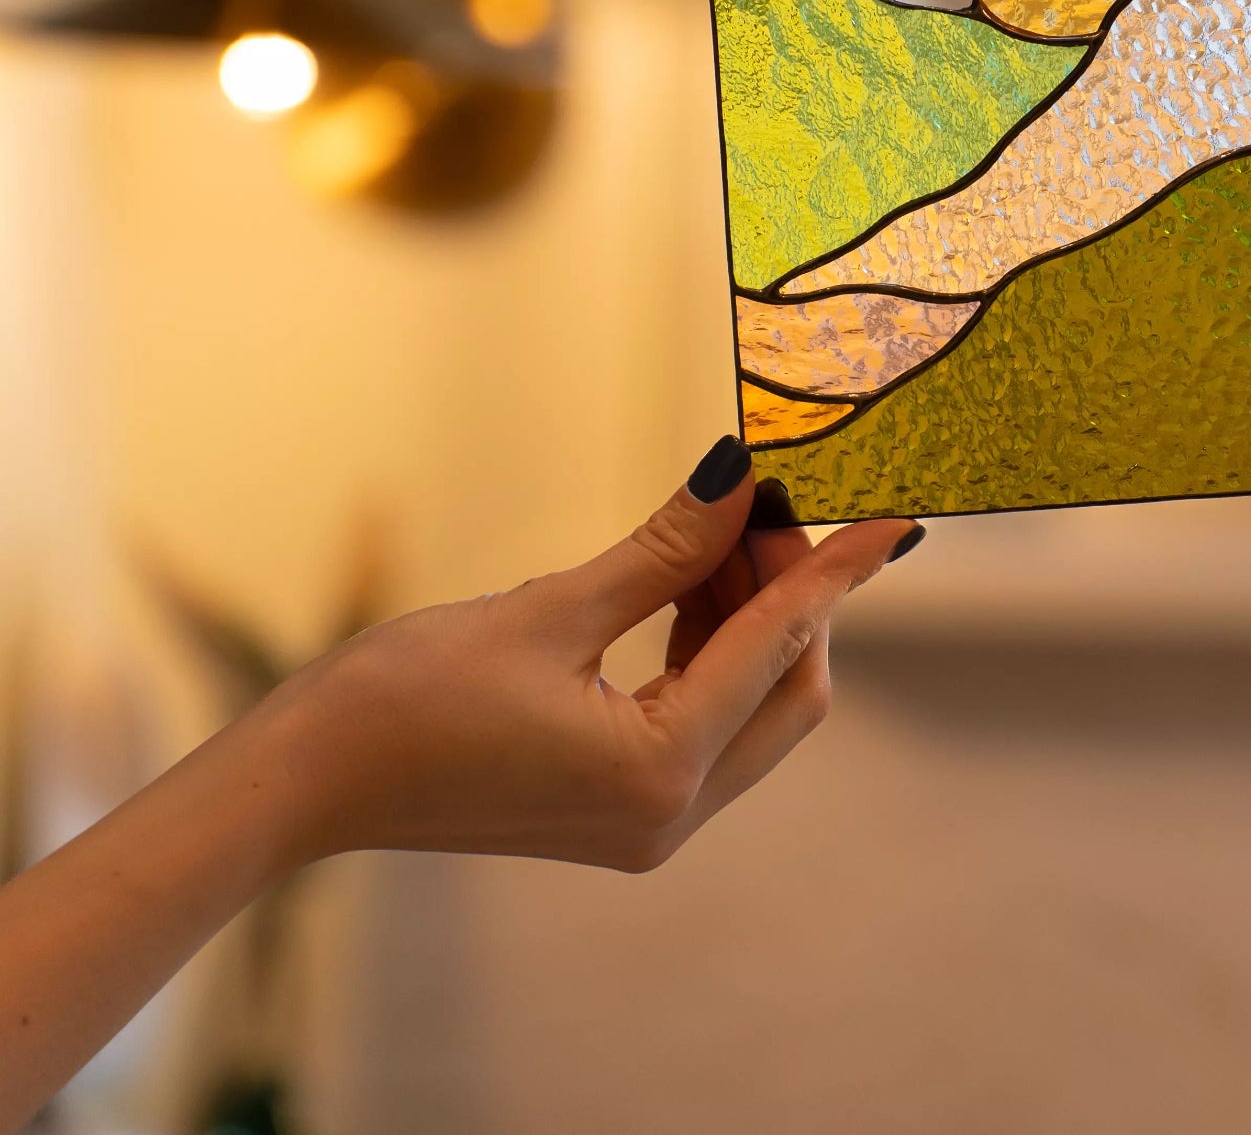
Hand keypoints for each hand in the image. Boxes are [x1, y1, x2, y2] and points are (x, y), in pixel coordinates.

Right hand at [256, 437, 918, 870]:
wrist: (305, 783)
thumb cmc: (406, 695)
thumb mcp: (551, 607)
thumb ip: (665, 550)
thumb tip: (741, 479)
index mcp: (659, 775)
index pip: (781, 648)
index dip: (838, 570)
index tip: (897, 517)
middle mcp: (667, 815)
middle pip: (788, 692)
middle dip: (790, 592)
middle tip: (765, 504)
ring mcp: (644, 820)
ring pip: (749, 706)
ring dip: (747, 615)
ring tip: (720, 527)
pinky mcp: (617, 807)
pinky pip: (701, 720)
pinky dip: (708, 648)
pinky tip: (687, 578)